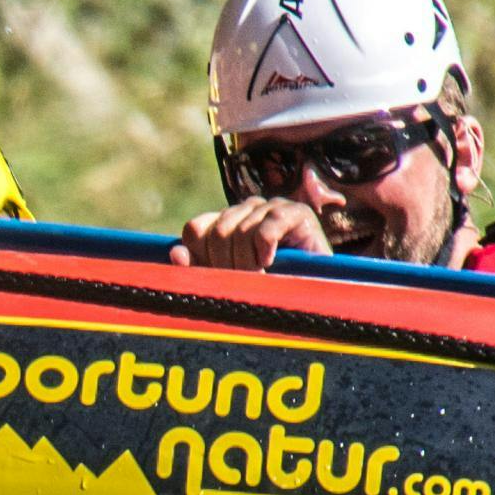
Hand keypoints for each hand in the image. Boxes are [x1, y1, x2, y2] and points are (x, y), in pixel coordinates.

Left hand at [170, 196, 327, 271]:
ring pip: (241, 232)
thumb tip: (175, 253)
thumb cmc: (272, 286)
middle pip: (217, 233)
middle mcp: (246, 208)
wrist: (319, 288)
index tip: (217, 280)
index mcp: (226, 221)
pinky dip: (265, 248)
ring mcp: (270, 207)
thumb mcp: (231, 280)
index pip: (195, 229)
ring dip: (249, 264)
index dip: (201, 258)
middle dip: (228, 266)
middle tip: (244, 284)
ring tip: (261, 278)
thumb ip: (200, 268)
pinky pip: (266, 227)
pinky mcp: (295, 212)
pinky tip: (271, 261)